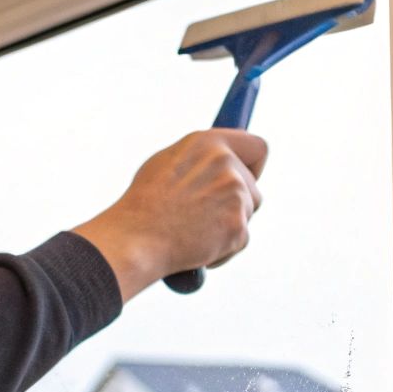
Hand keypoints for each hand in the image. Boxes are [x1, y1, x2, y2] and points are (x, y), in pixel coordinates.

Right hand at [72, 130, 267, 300]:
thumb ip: (201, 159)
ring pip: (247, 214)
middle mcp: (227, 164)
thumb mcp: (167, 164)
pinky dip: (223, 248)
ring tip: (194, 230)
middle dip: (236, 203)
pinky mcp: (238, 226)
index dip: (254, 165)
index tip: (247, 176)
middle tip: (205, 215)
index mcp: (208, 143)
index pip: (258, 147)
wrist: (135, 239)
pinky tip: (196, 246)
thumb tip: (220, 159)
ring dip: (228, 225)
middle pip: (254, 188)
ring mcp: (236, 195)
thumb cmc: (143, 205)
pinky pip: (240, 240)